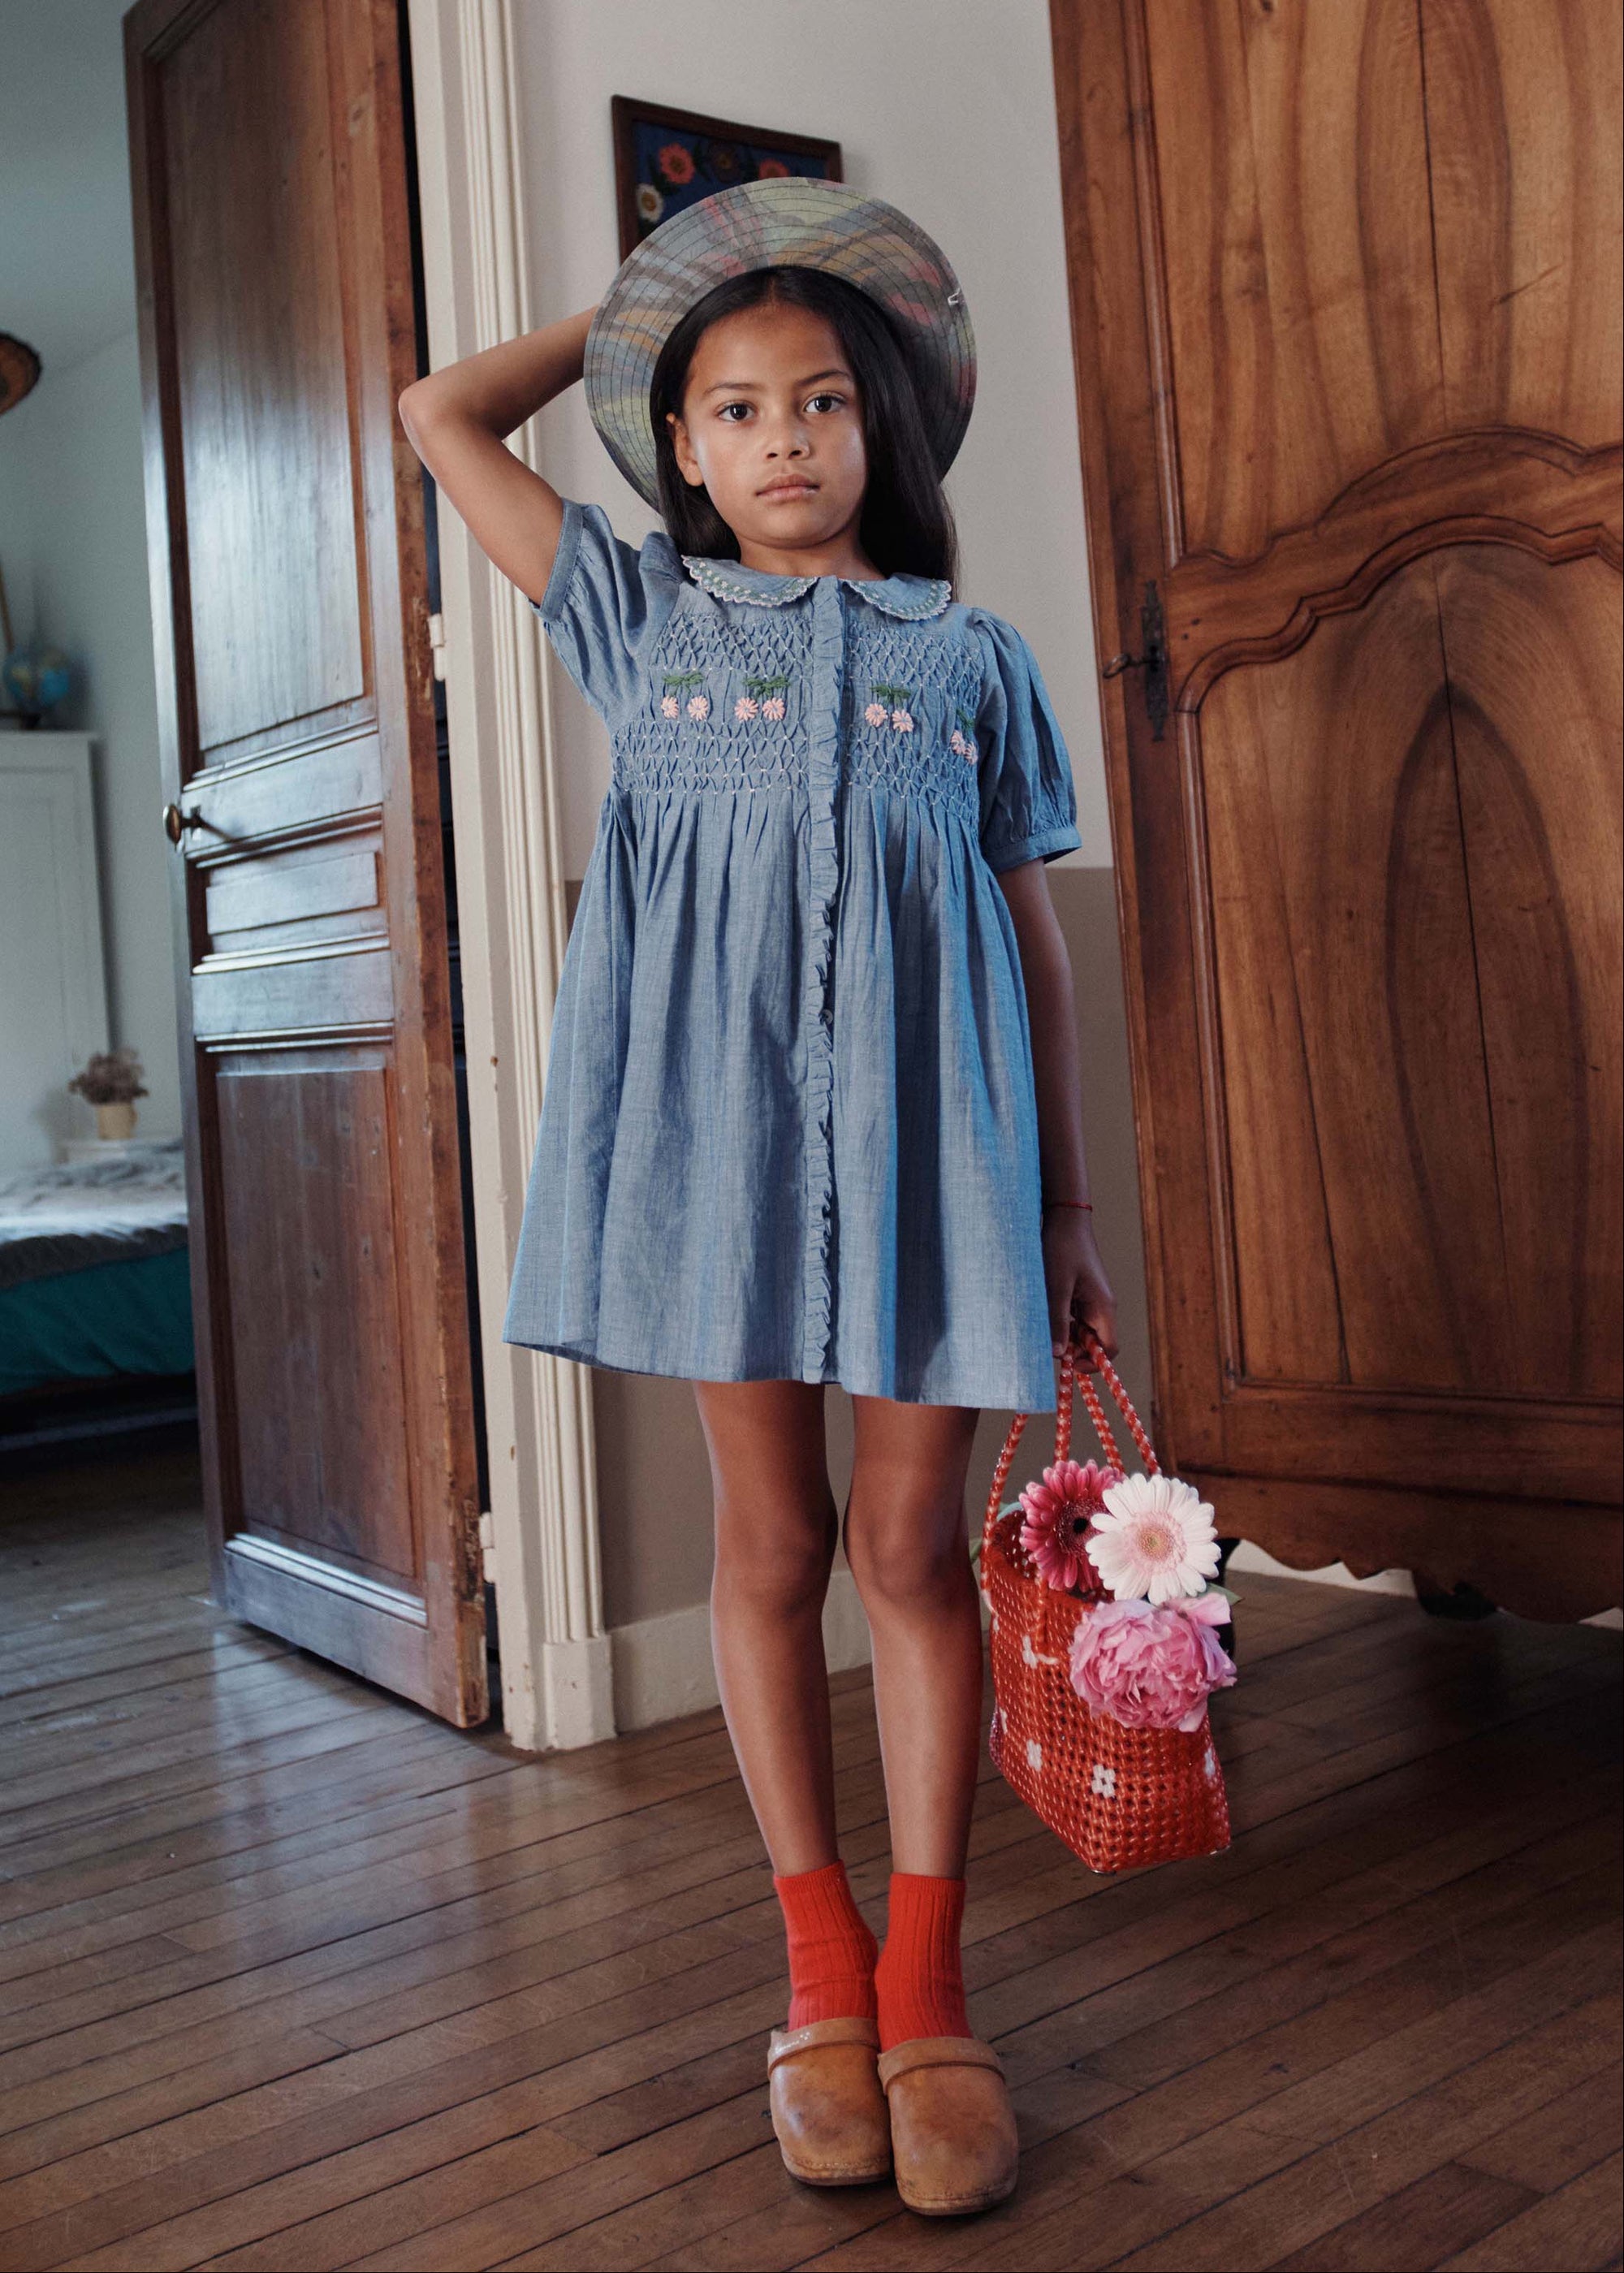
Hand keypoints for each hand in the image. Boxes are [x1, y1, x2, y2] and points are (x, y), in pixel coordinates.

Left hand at [1042, 1208, 1118, 1368]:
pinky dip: (1061, 1322)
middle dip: (1073, 1350)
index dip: (1092, 1363)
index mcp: (1103, 1307)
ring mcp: (1091, 1300)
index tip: (1068, 1365)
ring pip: (1081, 1332)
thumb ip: (1057, 1321)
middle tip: (1048, 1346)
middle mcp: (1101, 1307)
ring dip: (1065, 1335)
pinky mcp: (1080, 1294)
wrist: (1064, 1218)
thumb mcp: (1055, 1288)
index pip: (1109, 1349)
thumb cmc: (1061, 1249)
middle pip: (1094, 1343)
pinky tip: (1044, 1314)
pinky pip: (1074, 1318)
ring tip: (1043, 1327)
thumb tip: (1057, 1354)